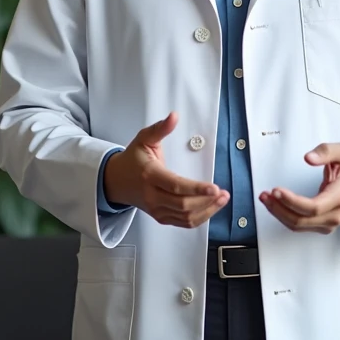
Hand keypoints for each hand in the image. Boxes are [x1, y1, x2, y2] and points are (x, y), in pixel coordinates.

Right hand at [103, 112, 228, 227]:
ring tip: (221, 200)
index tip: (214, 188)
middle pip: (183, 205)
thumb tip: (174, 116)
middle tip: (223, 193)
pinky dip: (199, 218)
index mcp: (151, 175)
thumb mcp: (144, 139)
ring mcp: (156, 209)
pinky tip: (210, 208)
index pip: (176, 186)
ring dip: (207, 210)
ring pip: (185, 217)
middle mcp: (152, 195)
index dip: (197, 189)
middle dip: (207, 201)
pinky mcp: (160, 217)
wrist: (116, 181)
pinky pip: (182, 223)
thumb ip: (160, 128)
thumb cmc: (132, 160)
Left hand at [258, 143, 339, 234]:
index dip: (293, 202)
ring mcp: (329, 223)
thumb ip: (325, 151)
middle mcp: (335, 213)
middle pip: (302, 219)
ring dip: (278, 213)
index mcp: (339, 195)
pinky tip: (275, 205)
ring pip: (298, 225)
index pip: (314, 207)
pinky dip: (284, 216)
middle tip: (266, 194)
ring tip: (265, 199)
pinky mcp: (322, 226)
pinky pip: (300, 226)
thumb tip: (308, 158)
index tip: (277, 191)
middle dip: (280, 208)